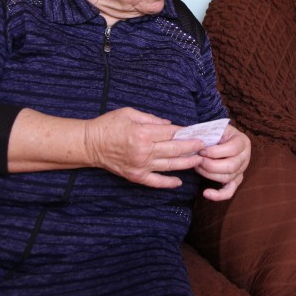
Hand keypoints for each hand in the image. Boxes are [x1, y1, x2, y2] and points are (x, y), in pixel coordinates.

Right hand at [82, 107, 203, 188]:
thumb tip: (170, 125)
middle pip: (175, 149)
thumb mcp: (129, 113)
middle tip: (206, 145)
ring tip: (200, 160)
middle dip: (193, 147)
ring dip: (187, 163)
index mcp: (142, 133)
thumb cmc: (108, 125)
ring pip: (170, 166)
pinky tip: (179, 182)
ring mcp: (140, 165)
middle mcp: (144, 150)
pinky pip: (156, 182)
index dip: (186, 132)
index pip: (171, 132)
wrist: (89, 144)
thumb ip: (151, 119)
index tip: (197, 131)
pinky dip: (168, 183)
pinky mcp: (135, 176)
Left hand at [194, 124, 250, 200]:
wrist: (223, 138)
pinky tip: (206, 193)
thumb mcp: (215, 128)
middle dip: (210, 165)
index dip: (214, 152)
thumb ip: (207, 133)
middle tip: (198, 160)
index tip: (201, 150)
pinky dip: (218, 195)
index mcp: (242, 141)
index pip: (231, 149)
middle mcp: (245, 157)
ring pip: (227, 178)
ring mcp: (241, 170)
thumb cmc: (217, 133)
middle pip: (230, 166)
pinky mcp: (236, 181)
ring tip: (197, 167)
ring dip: (209, 174)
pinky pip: (229, 191)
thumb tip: (192, 141)